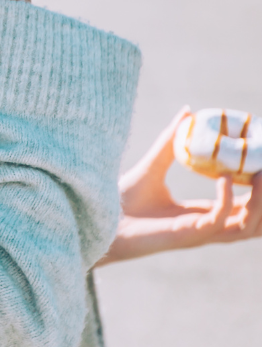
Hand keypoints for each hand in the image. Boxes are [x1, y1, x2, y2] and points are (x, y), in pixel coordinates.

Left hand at [98, 107, 261, 263]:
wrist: (101, 219)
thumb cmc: (124, 198)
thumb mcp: (154, 164)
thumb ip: (172, 141)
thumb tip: (187, 112)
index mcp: (205, 213)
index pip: (246, 207)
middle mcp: (208, 226)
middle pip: (256, 222)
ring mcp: (200, 233)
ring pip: (247, 226)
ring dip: (260, 202)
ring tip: (261, 173)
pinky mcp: (188, 235)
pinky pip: (219, 220)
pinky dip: (227, 198)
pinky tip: (225, 177)